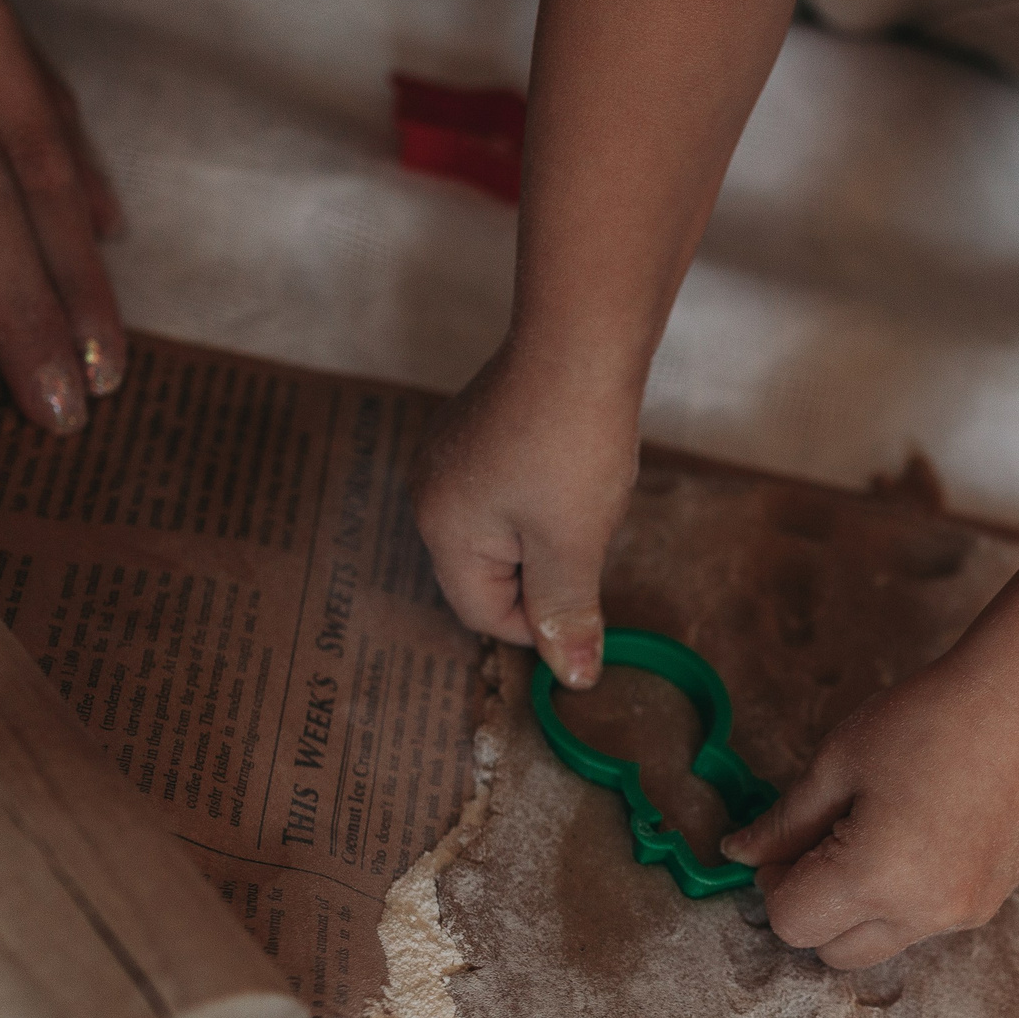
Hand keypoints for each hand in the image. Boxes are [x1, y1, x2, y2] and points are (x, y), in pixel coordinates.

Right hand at [412, 349, 638, 686]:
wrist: (581, 341)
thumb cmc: (571, 444)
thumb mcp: (573, 545)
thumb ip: (566, 613)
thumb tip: (574, 677)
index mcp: (442, 528)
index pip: (482, 613)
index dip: (539, 623)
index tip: (586, 604)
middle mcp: (430, 491)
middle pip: (489, 572)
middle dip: (545, 571)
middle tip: (588, 535)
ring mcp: (450, 453)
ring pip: (503, 529)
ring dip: (549, 533)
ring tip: (582, 494)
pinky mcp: (476, 427)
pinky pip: (508, 489)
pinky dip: (544, 495)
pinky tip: (572, 465)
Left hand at [720, 661, 1018, 970]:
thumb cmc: (926, 720)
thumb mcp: (837, 763)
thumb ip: (783, 823)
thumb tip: (738, 855)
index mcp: (873, 877)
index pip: (792, 923)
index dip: (775, 883)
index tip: (785, 843)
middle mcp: (921, 913)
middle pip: (833, 952)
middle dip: (813, 908)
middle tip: (822, 841)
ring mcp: (962, 914)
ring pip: (881, 943)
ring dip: (860, 909)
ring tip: (876, 834)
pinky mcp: (990, 902)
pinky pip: (925, 923)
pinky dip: (905, 897)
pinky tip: (920, 834)